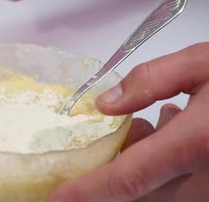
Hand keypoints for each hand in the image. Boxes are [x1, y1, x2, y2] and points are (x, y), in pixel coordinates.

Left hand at [49, 42, 208, 201]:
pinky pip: (182, 192)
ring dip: (140, 171)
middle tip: (116, 138)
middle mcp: (208, 180)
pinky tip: (173, 132)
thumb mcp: (204, 62)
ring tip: (156, 126)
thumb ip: (149, 80)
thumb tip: (103, 104)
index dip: (87, 193)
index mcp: (197, 145)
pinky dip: (163, 172)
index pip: (126, 180)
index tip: (58, 197)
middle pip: (139, 196)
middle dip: (112, 176)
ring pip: (160, 197)